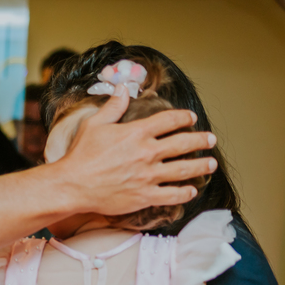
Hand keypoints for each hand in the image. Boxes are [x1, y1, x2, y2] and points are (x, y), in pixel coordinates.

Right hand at [51, 86, 218, 215]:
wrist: (72, 185)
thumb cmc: (80, 155)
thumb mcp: (94, 124)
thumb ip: (113, 106)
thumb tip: (123, 88)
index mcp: (136, 133)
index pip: (169, 120)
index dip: (184, 118)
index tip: (191, 118)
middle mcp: (147, 153)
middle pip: (183, 144)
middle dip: (201, 140)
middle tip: (210, 139)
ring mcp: (148, 176)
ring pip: (184, 170)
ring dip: (201, 166)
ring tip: (211, 164)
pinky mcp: (144, 196)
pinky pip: (172, 195)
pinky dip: (184, 193)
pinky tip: (191, 191)